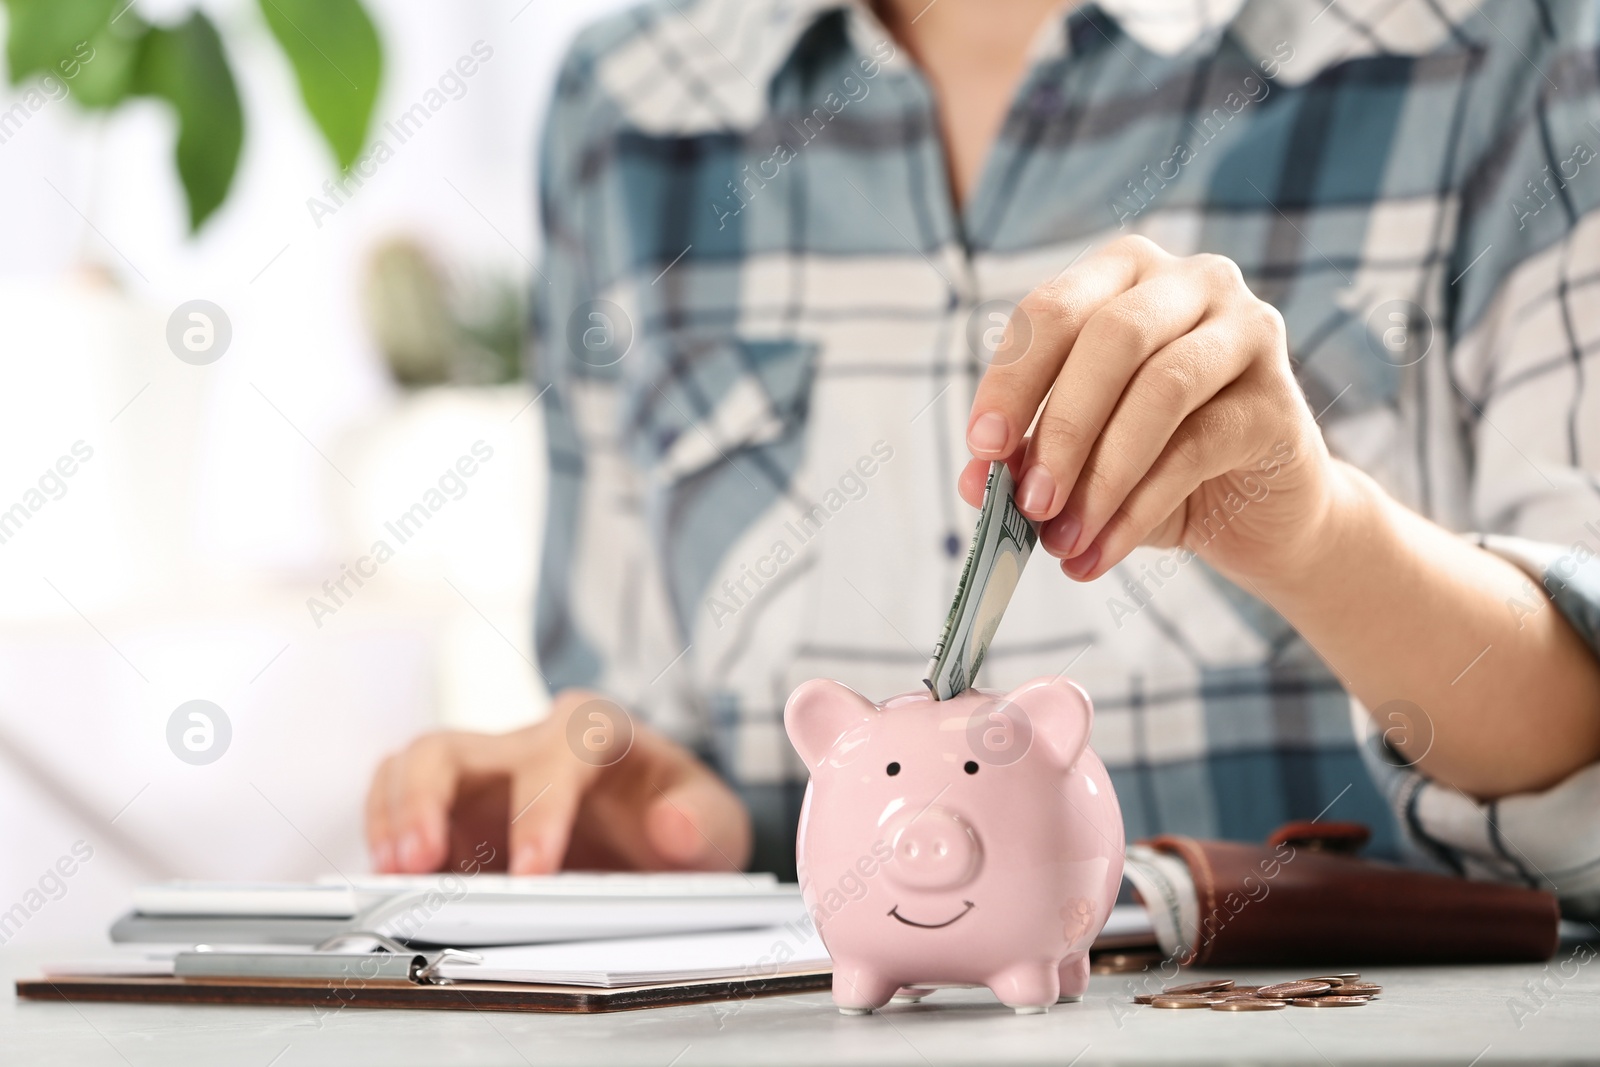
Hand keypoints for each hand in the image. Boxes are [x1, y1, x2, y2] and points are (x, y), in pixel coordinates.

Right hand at [365, 689, 751, 873]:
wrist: (666, 825)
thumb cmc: (681, 815)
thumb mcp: (717, 825)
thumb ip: (704, 824)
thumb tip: (673, 826)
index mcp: (594, 733)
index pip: (556, 756)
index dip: (539, 812)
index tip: (533, 874)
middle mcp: (530, 744)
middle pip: (453, 747)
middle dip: (425, 801)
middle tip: (418, 862)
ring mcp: (486, 776)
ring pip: (413, 768)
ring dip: (393, 817)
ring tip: (391, 873)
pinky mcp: (459, 812)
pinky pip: (400, 804)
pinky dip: (387, 836)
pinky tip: (389, 879)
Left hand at [960, 235, 1341, 585]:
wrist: (1261, 513)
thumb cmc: (1157, 465)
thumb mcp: (1079, 458)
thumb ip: (1029, 457)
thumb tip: (974, 482)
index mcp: (1126, 275)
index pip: (1053, 311)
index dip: (1010, 381)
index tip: (982, 449)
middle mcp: (1193, 282)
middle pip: (1111, 336)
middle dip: (1060, 426)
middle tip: (1028, 502)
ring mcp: (1248, 333)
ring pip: (1160, 388)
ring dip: (1100, 474)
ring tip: (1063, 538)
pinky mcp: (1278, 401)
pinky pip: (1196, 449)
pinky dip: (1137, 508)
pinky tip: (1103, 549)